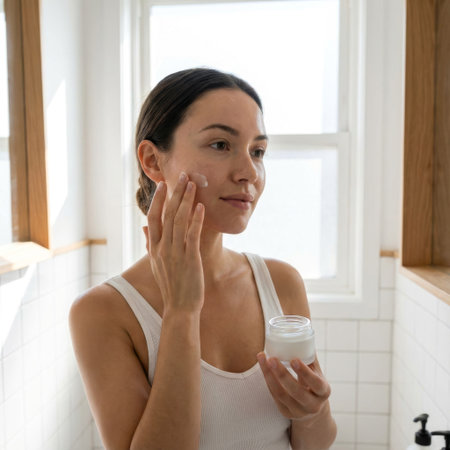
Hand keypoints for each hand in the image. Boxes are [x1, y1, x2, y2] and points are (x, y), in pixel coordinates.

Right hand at [143, 172, 204, 314]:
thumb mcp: (156, 265)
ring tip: (192, 183)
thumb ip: (151, 244)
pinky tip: (200, 206)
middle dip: (174, 193)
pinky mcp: (190, 259)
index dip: (157, 199)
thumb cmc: (171, 286)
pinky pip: (192, 235)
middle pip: (167, 214)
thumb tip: (145, 227)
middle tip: (182, 175)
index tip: (163, 184)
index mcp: (154, 248)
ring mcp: (175, 253)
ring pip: (179, 220)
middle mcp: (162, 248)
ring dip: (186, 200)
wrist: (179, 308)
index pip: (153, 218)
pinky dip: (196, 219)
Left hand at [257, 352, 330, 422]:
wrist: (312, 406)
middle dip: (282, 375)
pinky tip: (264, 367)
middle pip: (296, 391)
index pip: (316, 383)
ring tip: (263, 358)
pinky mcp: (286, 413)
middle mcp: (313, 405)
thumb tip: (306, 319)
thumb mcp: (315, 368)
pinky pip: (275, 397)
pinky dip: (268, 381)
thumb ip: (309, 348)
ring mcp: (299, 412)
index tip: (294, 359)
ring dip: (270, 376)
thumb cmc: (312, 378)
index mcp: (323, 391)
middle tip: (272, 358)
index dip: (305, 373)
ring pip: (282, 395)